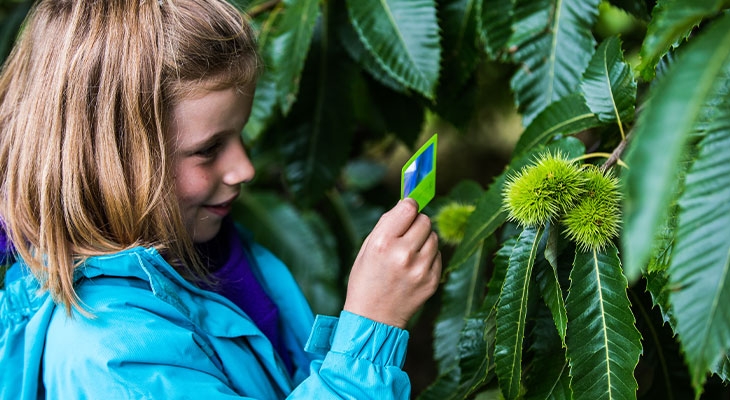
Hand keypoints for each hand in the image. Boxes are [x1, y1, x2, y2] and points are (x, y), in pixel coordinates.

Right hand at [343, 198, 441, 328]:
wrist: (373, 318)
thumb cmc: (366, 280)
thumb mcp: (367, 248)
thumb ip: (387, 224)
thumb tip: (407, 202)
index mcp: (383, 243)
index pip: (409, 208)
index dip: (408, 206)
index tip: (407, 210)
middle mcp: (403, 254)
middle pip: (425, 220)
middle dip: (416, 223)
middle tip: (406, 235)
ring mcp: (420, 269)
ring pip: (434, 237)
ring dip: (424, 240)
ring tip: (409, 253)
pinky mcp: (432, 281)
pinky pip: (438, 255)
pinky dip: (429, 257)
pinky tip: (414, 267)